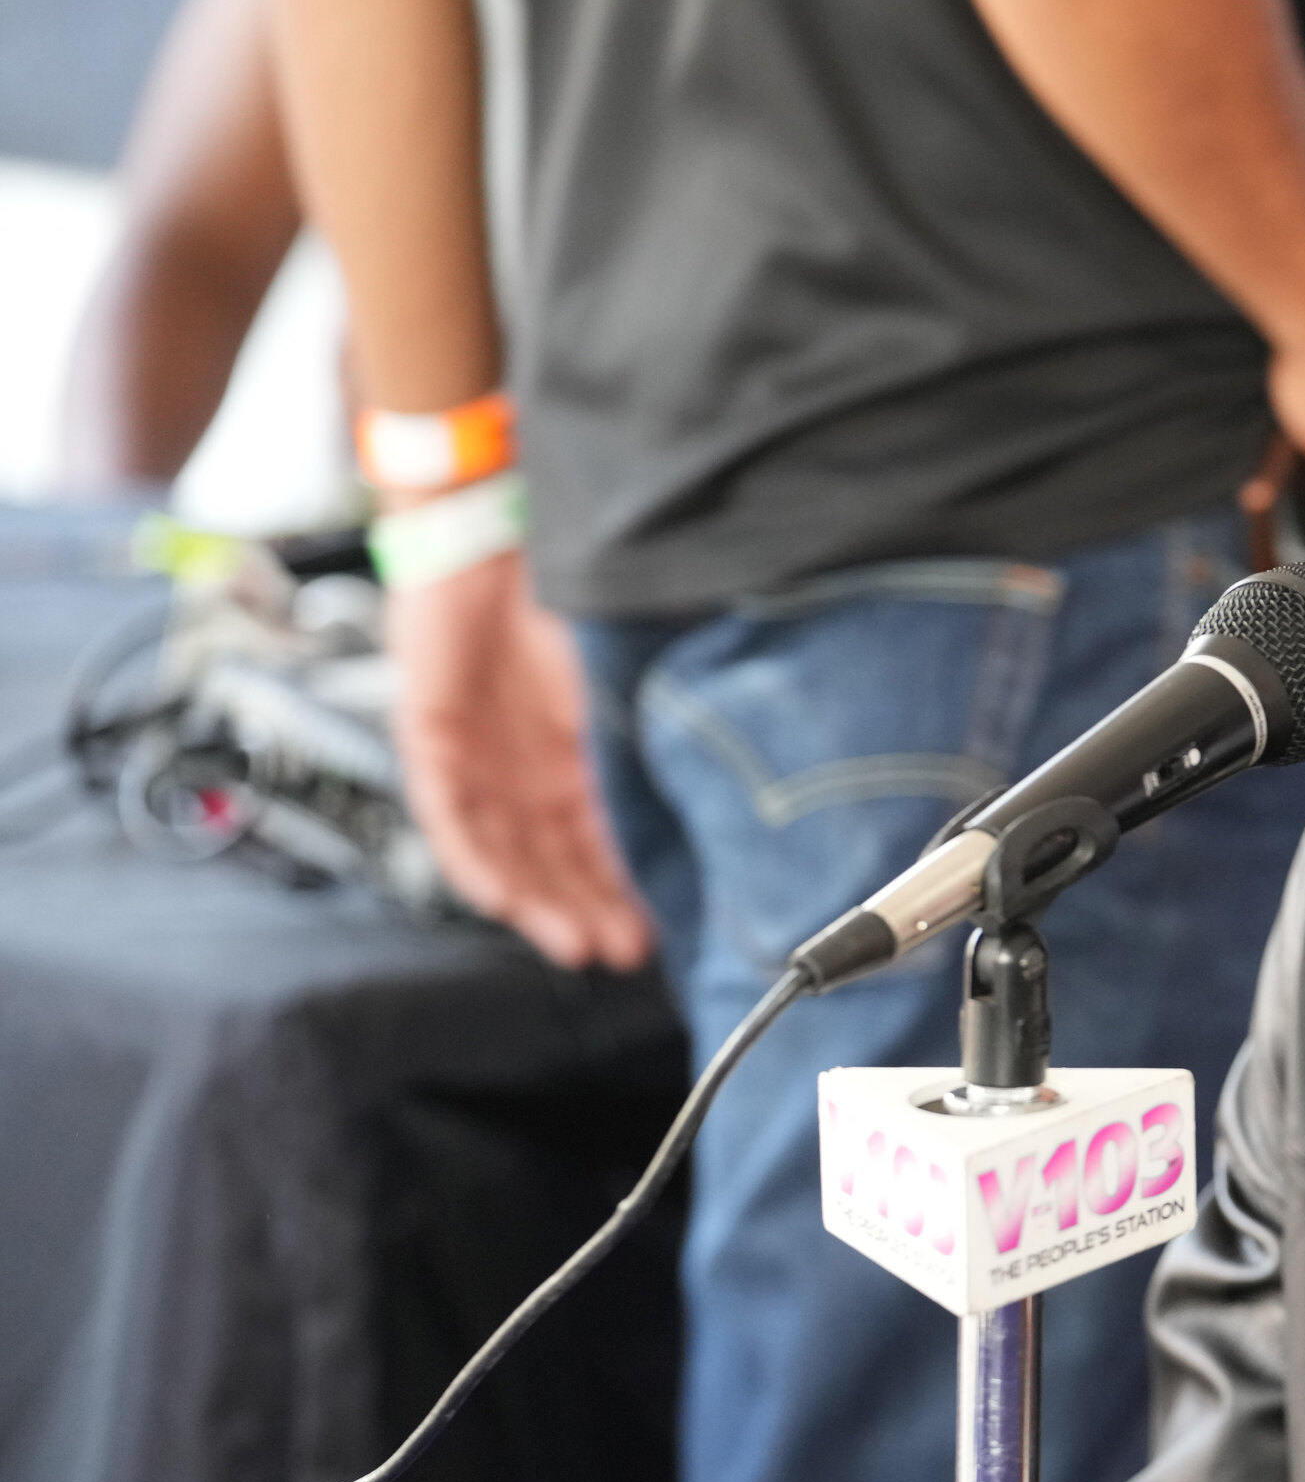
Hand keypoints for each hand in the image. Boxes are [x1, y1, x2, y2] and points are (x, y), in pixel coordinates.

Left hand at [382, 546, 652, 968]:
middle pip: (558, 858)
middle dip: (591, 908)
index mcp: (580, 750)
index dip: (630, 883)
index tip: (661, 925)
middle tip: (623, 951)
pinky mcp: (432, 745)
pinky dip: (476, 862)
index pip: (605, 836)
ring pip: (508, 852)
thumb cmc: (568, 593)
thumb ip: (639, 750)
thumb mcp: (621, 686)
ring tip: (575, 944)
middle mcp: (530, 765)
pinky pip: (449, 821)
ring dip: (542, 902)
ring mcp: (481, 759)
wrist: (492, 531)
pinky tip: (504, 898)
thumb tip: (694, 809)